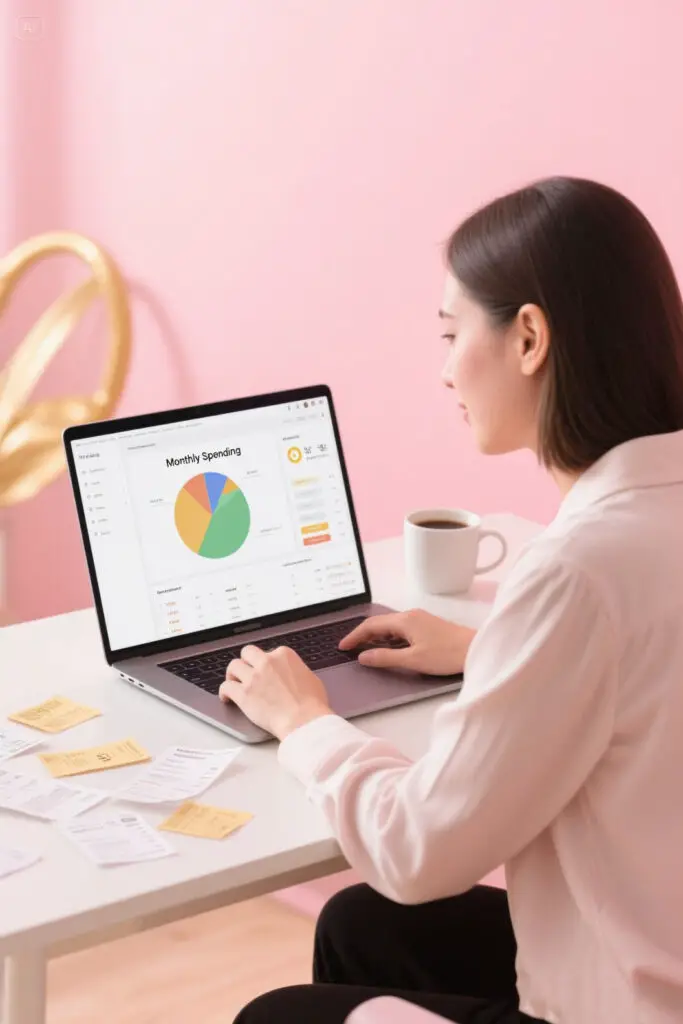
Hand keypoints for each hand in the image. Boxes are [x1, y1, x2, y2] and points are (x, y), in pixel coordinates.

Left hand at [219, 645, 331, 740]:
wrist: (303, 721)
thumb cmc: (312, 704)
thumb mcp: (310, 678)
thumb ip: (296, 671)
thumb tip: (293, 675)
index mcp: (284, 655)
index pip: (268, 652)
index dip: (265, 663)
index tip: (264, 671)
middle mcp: (267, 662)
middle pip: (247, 652)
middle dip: (246, 661)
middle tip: (245, 671)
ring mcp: (254, 677)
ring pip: (233, 666)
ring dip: (233, 674)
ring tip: (233, 682)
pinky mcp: (243, 694)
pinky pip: (226, 687)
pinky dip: (224, 692)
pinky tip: (227, 697)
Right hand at [340, 609, 475, 675]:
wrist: (476, 649)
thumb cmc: (446, 655)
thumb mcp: (413, 659)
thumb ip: (386, 658)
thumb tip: (363, 656)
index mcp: (404, 620)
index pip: (371, 625)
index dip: (355, 636)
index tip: (342, 646)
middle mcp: (410, 615)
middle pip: (379, 622)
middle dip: (363, 634)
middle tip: (350, 648)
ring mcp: (420, 618)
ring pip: (391, 625)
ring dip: (376, 636)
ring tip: (365, 649)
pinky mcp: (427, 625)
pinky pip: (400, 628)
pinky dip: (389, 636)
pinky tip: (389, 647)